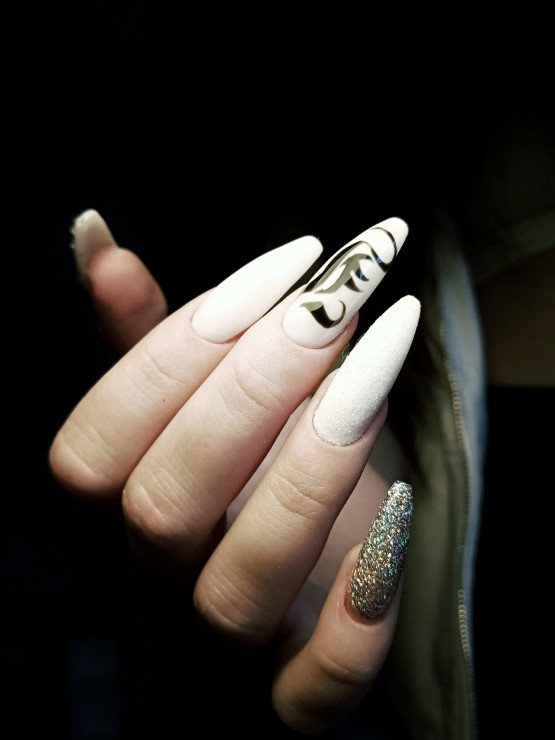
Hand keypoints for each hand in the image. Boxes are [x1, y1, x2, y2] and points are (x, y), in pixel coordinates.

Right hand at [49, 210, 418, 733]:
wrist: (326, 537)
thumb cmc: (258, 450)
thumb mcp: (201, 386)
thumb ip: (145, 330)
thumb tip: (95, 235)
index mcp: (128, 496)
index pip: (98, 445)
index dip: (178, 350)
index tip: (284, 266)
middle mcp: (166, 571)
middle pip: (165, 507)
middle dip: (252, 391)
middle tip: (335, 300)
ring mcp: (235, 635)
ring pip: (237, 591)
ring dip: (310, 472)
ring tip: (380, 359)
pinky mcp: (305, 679)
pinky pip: (312, 694)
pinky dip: (355, 622)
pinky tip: (396, 517)